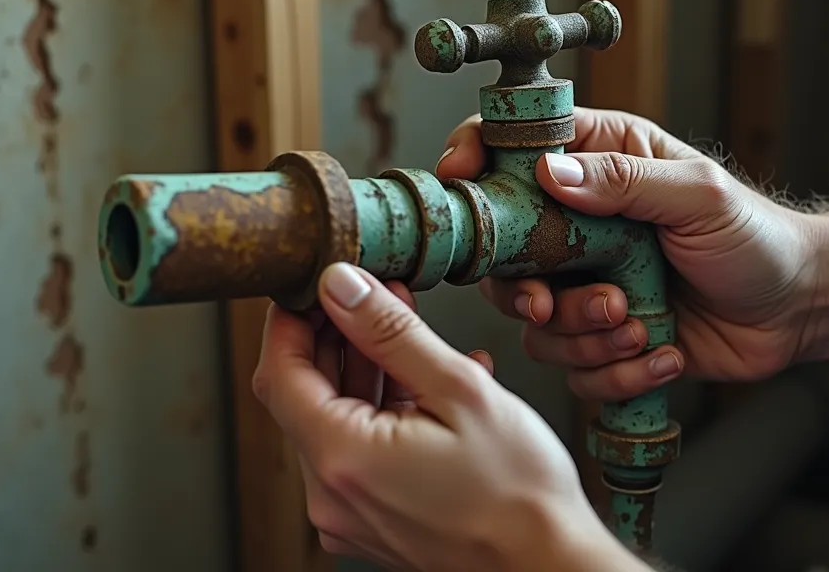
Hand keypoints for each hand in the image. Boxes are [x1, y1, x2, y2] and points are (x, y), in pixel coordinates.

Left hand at [253, 263, 644, 570]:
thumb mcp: (458, 389)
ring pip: (334, 422)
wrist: (550, 567)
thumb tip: (340, 285)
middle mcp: (331, 495)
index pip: (279, 371)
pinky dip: (383, 411)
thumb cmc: (519, 492)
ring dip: (364, 370)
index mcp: (342, 458)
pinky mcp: (374, 524)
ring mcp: (350, 515)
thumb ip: (390, 332)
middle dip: (335, 337)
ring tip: (408, 328)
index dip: (291, 319)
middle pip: (304, 396)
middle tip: (374, 295)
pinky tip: (426, 381)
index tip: (316, 285)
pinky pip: (360, 453)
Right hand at [436, 107, 820, 400]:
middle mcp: (578, 225)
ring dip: (583, 335)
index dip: (473, 157)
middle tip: (557, 302)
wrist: (797, 308)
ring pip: (534, 322)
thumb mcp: (698, 195)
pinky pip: (575, 368)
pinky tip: (663, 352)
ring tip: (639, 324)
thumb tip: (550, 172)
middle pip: (500, 255)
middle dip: (526, 289)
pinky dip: (616, 370)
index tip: (461, 180)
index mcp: (597, 165)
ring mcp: (585, 284)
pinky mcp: (602, 339)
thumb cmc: (756, 236)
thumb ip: (624, 182)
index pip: (511, 145)